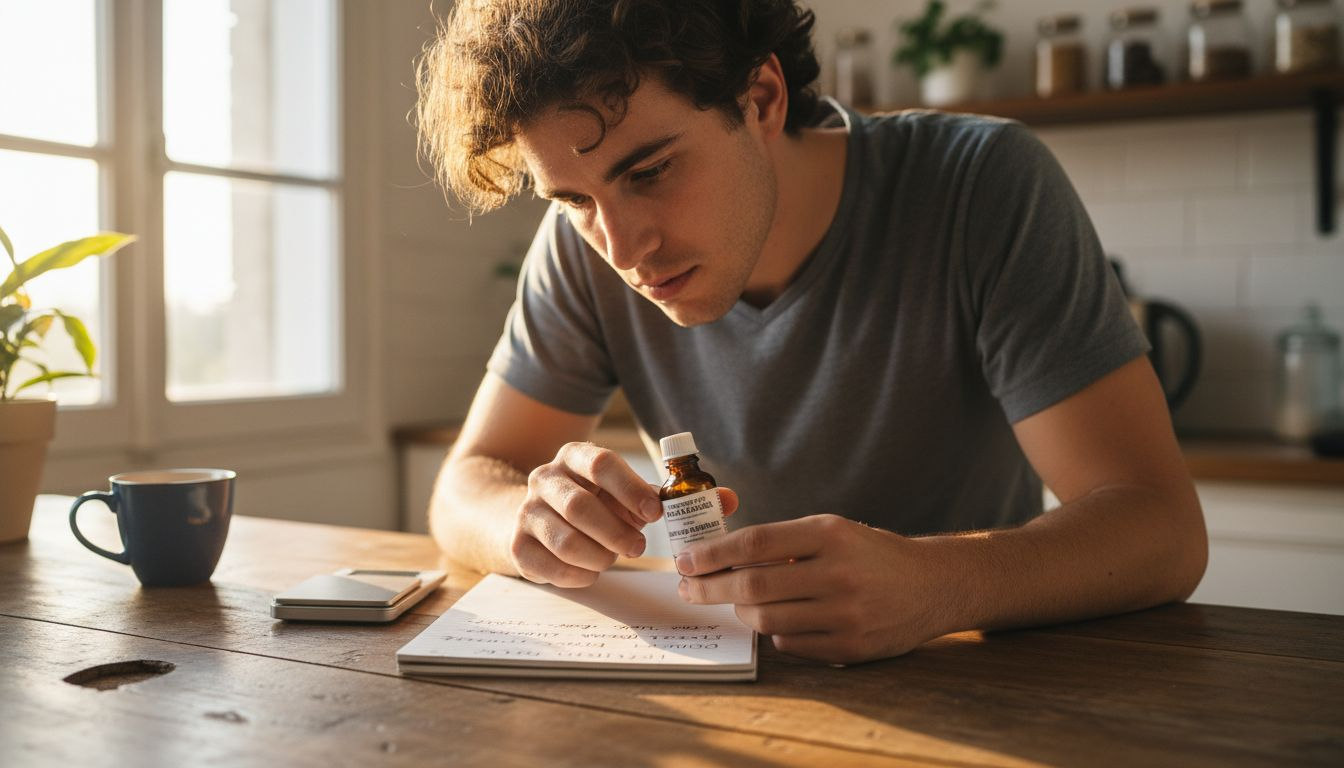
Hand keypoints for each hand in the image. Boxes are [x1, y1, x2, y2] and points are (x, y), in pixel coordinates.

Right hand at [510, 442, 739, 587]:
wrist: (529, 517)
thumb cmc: (596, 504)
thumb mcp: (630, 493)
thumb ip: (675, 495)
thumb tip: (729, 499)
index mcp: (576, 456)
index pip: (601, 463)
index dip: (631, 490)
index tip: (656, 514)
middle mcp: (545, 478)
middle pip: (580, 505)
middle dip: (616, 532)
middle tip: (640, 549)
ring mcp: (526, 510)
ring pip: (563, 538)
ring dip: (598, 556)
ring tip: (615, 560)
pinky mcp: (516, 544)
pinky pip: (547, 566)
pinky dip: (576, 575)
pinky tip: (591, 572)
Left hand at [675, 514, 947, 664]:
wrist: (933, 585)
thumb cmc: (870, 554)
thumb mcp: (833, 531)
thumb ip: (785, 541)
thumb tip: (721, 557)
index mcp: (830, 534)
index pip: (756, 542)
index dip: (713, 553)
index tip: (686, 561)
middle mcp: (838, 572)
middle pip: (754, 584)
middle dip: (710, 587)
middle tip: (689, 588)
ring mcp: (846, 613)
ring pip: (766, 619)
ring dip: (741, 611)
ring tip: (737, 602)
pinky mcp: (852, 646)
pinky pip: (790, 644)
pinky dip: (774, 633)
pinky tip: (777, 621)